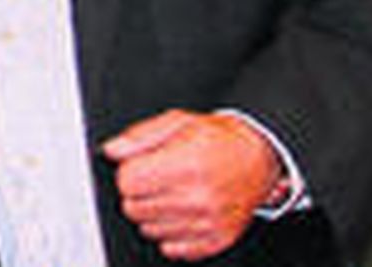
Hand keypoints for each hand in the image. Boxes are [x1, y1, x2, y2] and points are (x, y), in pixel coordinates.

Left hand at [101, 109, 280, 260]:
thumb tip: (113, 150)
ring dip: (152, 214)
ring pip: (149, 230)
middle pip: (134, 208)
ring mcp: (208, 224)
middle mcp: (198, 198)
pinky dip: (170, 233)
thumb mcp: (178, 122)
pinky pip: (171, 249)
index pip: (127, 182)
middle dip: (137, 193)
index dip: (128, 172)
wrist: (258, 158)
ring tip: (171, 194)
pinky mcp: (215, 241)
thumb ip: (140, 136)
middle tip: (155, 179)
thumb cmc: (219, 138)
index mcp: (186, 165)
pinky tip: (181, 213)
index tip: (138, 166)